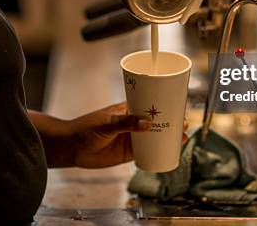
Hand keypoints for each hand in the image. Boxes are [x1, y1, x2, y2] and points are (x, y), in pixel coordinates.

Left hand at [69, 102, 188, 168]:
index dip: (164, 104)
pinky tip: (170, 154)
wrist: (71, 148)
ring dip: (169, 137)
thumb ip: (125, 123)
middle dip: (172, 122)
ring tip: (182, 139)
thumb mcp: (106, 123)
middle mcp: (132, 122)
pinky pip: (148, 152)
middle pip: (157, 121)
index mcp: (128, 109)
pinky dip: (160, 153)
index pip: (150, 103)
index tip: (177, 105)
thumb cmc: (85, 129)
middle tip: (184, 124)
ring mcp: (132, 138)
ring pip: (155, 137)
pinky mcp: (129, 153)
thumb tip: (147, 124)